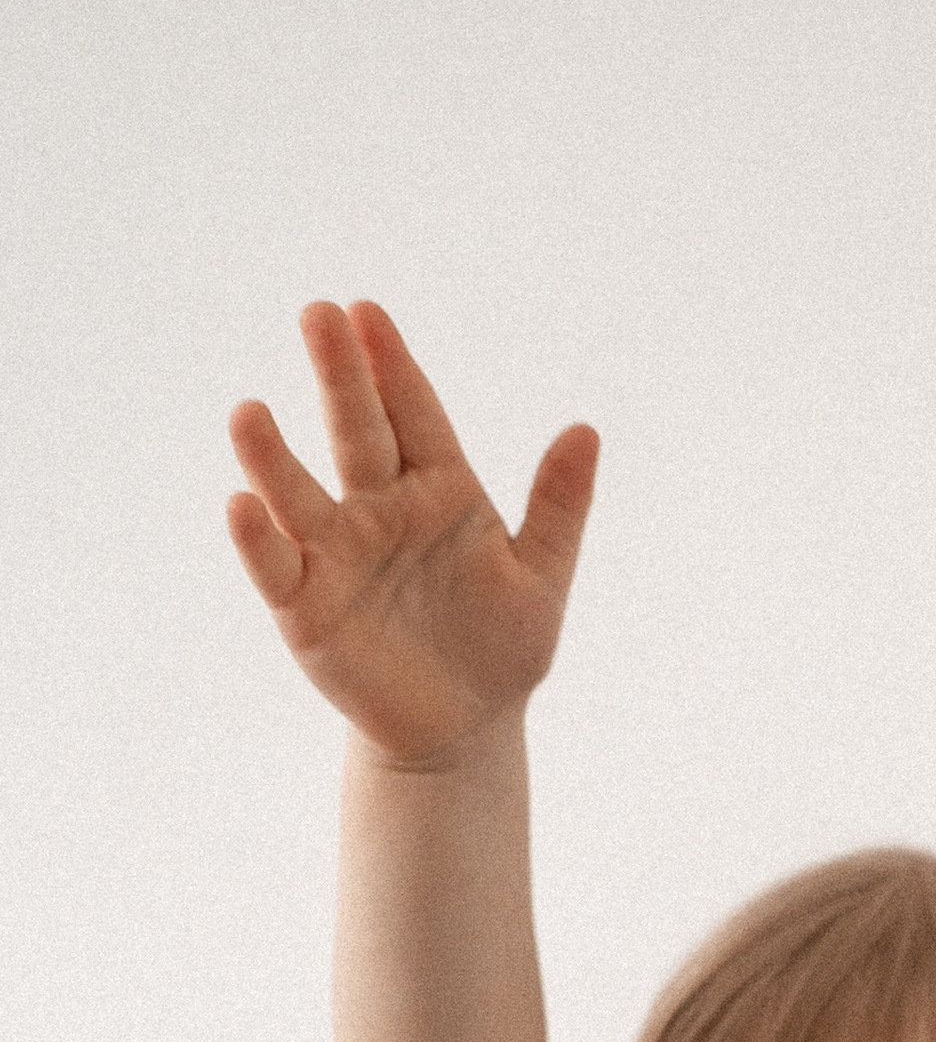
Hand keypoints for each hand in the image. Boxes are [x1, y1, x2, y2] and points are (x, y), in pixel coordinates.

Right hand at [227, 301, 597, 767]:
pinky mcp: (306, 607)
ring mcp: (338, 554)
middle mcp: (380, 508)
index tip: (368, 313)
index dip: (392, 366)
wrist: (466, 728)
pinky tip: (243, 505)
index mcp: (439, 489)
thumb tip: (586, 429)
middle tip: (317, 315)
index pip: (414, 414)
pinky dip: (259, 540)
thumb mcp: (543, 577)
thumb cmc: (503, 646)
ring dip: (273, 455)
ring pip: (301, 494)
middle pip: (355, 433)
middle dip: (338, 377)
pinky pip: (278, 567)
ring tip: (250, 412)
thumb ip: (558, 505)